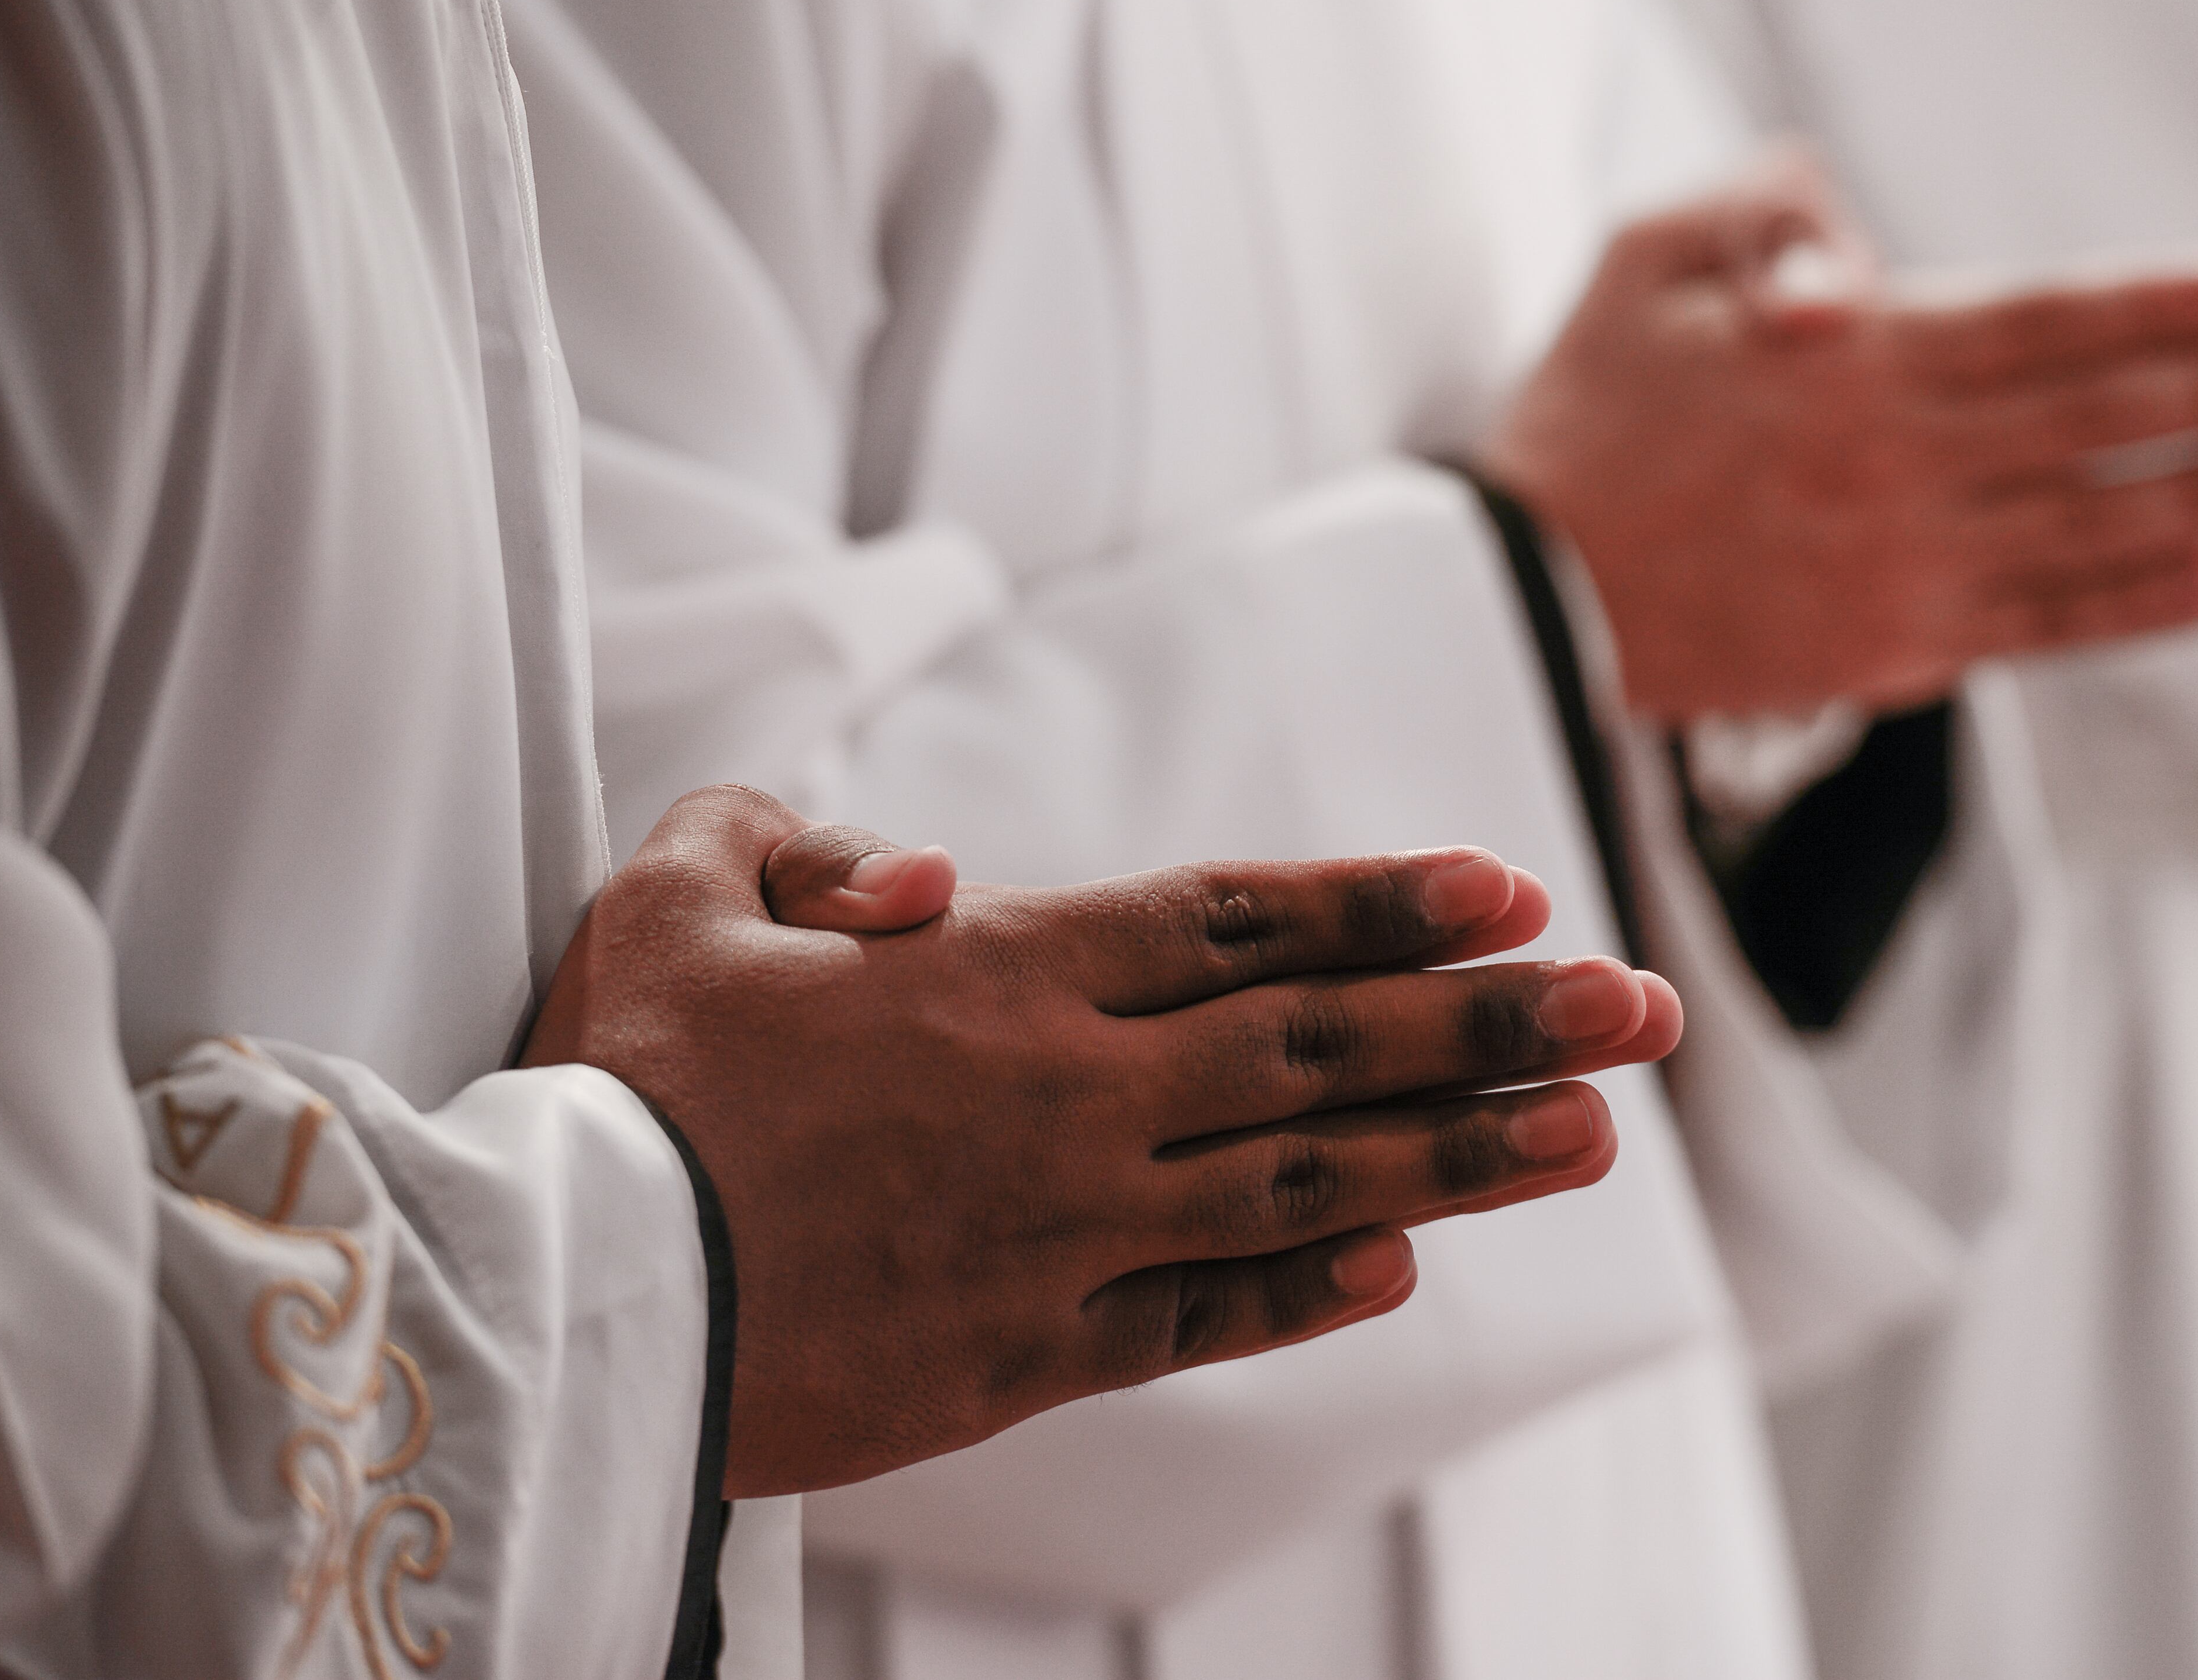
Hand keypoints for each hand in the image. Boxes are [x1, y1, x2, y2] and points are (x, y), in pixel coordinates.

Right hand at [524, 787, 1680, 1495]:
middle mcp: (1065, 1099)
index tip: (1512, 892)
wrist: (554, 1292)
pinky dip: (1302, 1292)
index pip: (1241, 920)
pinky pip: (1195, 1318)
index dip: (1386, 905)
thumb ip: (804, 841)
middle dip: (1492, 1020)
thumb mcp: (678, 896)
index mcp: (997, 974)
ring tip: (1592, 1134)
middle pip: (1318, 1046)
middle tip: (1643, 1008)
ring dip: (1456, 1154)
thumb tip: (931, 872)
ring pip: (1298, 1181)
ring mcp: (1058, 1234)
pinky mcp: (1020, 1356)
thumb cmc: (610, 1079)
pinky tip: (1399, 1268)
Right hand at [1476, 151, 2197, 717]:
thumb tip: (1860, 244)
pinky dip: (2134, 607)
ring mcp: (1901, 565)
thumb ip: (1759, 208)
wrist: (1521, 593)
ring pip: (2092, 523)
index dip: (2166, 306)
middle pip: (2096, 421)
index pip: (2045, 323)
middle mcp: (1896, 461)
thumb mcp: (1643, 258)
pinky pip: (2040, 626)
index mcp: (1849, 355)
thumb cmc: (1585, 412)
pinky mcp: (1889, 649)